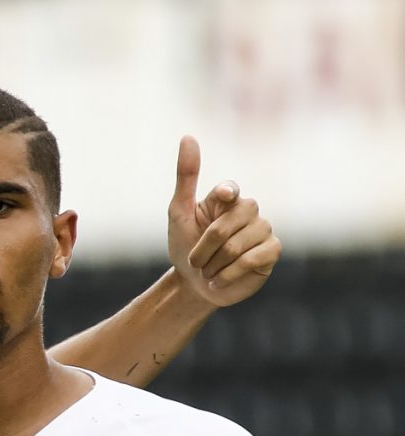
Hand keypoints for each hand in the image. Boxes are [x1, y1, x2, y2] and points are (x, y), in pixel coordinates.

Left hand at [167, 137, 278, 308]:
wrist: (194, 285)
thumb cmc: (185, 246)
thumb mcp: (179, 213)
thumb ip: (186, 177)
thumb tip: (188, 136)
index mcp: (228, 199)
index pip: (228, 191)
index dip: (224, 196)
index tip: (222, 198)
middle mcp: (249, 210)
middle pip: (224, 228)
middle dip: (202, 250)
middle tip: (196, 259)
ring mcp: (264, 229)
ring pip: (235, 247)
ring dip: (212, 266)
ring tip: (210, 270)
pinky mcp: (272, 251)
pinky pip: (250, 261)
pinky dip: (227, 275)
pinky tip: (220, 280)